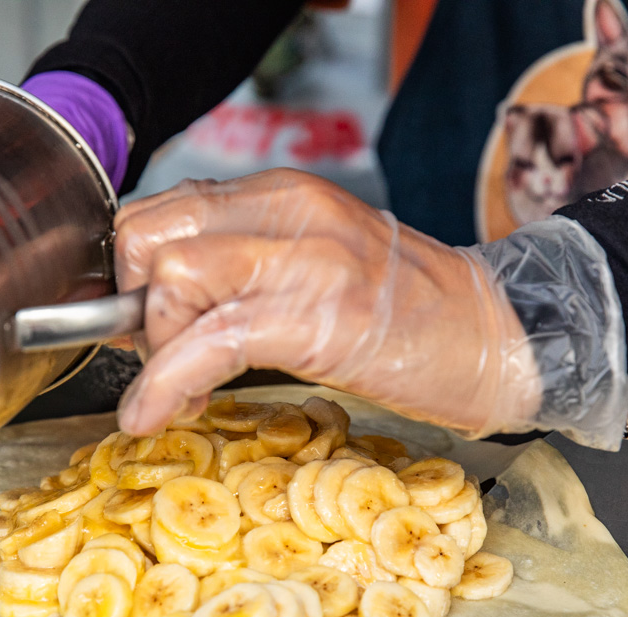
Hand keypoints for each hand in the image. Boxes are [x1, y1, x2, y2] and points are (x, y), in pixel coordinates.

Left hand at [111, 169, 542, 437]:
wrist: (497, 336)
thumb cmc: (407, 314)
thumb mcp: (315, 266)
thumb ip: (244, 268)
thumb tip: (157, 306)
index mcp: (281, 194)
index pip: (161, 210)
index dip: (130, 275)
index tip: (141, 327)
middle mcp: (286, 209)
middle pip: (147, 237)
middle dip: (133, 308)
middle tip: (158, 358)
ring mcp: (305, 258)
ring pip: (170, 279)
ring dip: (154, 350)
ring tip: (177, 391)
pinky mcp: (318, 315)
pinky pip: (212, 338)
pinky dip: (167, 381)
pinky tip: (159, 413)